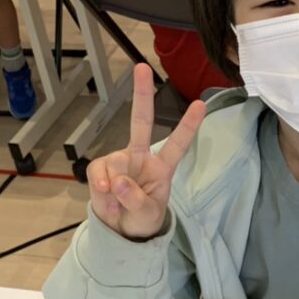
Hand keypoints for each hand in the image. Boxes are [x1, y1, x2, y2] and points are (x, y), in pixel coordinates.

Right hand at [87, 63, 205, 239]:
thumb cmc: (143, 219)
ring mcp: (120, 161)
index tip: (201, 104)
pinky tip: (105, 199)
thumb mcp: (148, 215)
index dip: (188, 126)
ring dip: (114, 187)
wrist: (121, 231)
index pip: (178, 144)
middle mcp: (141, 157)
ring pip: (114, 163)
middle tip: (141, 67)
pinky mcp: (101, 169)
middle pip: (141, 122)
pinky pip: (97, 172)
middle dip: (141, 94)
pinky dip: (99, 187)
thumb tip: (118, 182)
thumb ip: (136, 200)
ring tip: (117, 204)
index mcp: (162, 166)